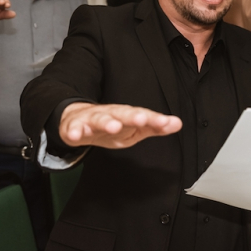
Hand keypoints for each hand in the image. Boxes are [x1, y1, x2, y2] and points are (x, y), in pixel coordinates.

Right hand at [59, 102, 181, 148]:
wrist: (76, 120)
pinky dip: (73, 132)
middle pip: (121, 113)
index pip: (142, 115)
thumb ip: (153, 127)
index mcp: (125, 115)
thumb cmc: (110, 126)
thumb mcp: (133, 129)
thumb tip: (177, 123)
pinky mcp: (73, 127)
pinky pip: (73, 129)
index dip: (154, 119)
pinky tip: (75, 136)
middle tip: (142, 119)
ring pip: (98, 119)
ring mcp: (91, 119)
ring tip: (113, 127)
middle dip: (131, 116)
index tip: (167, 123)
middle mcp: (110, 114)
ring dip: (106, 122)